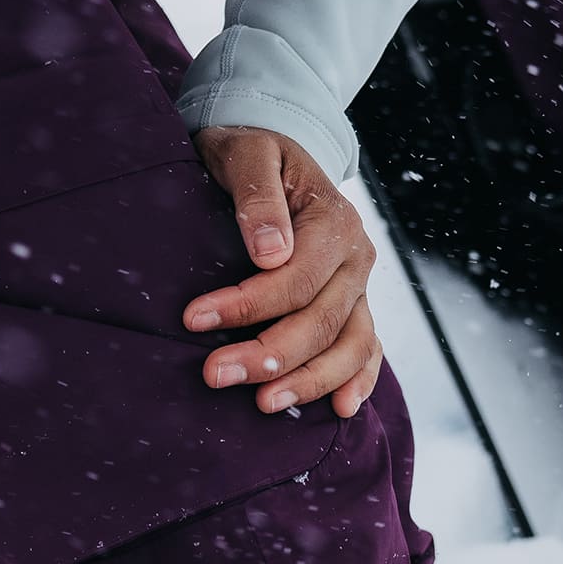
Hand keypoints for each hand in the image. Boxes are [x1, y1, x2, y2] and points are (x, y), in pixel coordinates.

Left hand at [185, 125, 381, 417]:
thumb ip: (257, 194)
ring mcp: (358, 287)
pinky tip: (339, 410)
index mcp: (334, 222)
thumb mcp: (248, 153)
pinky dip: (358, 381)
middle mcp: (355, 258)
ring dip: (308, 381)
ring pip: (350, 346)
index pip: (296, 278)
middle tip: (214, 375)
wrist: (275, 153)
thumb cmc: (252, 153)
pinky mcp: (353, 306)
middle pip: (321, 321)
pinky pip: (367, 350)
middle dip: (269, 355)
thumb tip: (270, 252)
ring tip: (263, 404)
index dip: (247, 306)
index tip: (195, 320)